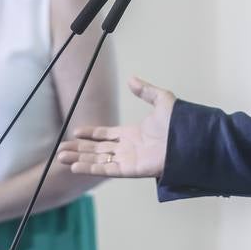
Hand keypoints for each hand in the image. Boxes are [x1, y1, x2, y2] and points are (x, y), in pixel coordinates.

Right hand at [58, 76, 174, 177]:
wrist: (191, 139)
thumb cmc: (180, 123)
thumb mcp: (162, 101)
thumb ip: (145, 91)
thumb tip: (131, 79)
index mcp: (133, 134)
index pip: (106, 135)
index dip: (90, 134)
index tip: (74, 131)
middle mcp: (128, 148)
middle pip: (97, 149)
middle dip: (78, 149)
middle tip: (60, 149)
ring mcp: (128, 160)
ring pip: (98, 159)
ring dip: (79, 159)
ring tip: (61, 158)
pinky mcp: (131, 170)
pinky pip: (107, 169)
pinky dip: (91, 168)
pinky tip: (76, 166)